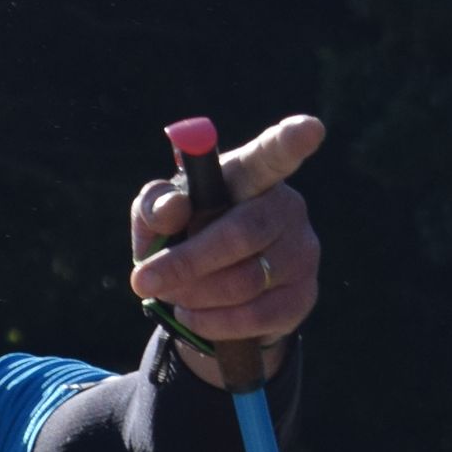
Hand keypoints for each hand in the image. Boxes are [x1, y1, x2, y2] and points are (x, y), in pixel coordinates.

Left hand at [128, 113, 325, 382]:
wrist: (205, 304)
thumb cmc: (183, 243)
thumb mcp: (157, 222)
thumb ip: (156, 207)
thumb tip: (173, 208)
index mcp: (249, 176)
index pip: (271, 155)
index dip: (289, 142)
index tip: (309, 129)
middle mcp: (285, 207)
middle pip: (241, 233)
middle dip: (186, 262)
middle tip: (142, 280)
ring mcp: (301, 251)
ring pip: (244, 281)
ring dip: (194, 295)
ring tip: (173, 295)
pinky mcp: (303, 295)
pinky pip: (255, 316)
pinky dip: (212, 322)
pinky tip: (194, 316)